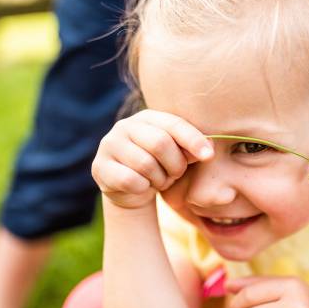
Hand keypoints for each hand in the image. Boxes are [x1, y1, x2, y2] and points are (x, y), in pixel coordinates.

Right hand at [92, 110, 212, 208]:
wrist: (132, 190)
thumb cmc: (161, 167)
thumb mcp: (178, 156)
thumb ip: (190, 149)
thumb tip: (207, 150)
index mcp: (147, 117)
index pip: (173, 123)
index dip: (193, 139)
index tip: (209, 156)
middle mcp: (125, 126)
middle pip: (160, 143)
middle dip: (175, 164)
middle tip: (176, 174)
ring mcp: (109, 145)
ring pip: (145, 164)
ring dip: (159, 179)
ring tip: (159, 180)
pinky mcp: (100, 167)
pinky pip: (130, 180)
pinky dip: (143, 188)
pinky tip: (143, 187)